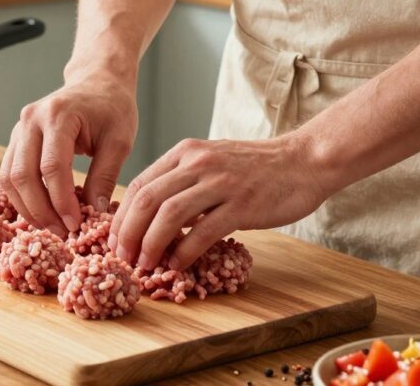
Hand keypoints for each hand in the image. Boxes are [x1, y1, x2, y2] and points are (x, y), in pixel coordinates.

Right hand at [0, 74, 136, 237]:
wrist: (97, 82)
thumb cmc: (112, 108)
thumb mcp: (119, 141)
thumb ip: (105, 177)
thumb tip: (93, 214)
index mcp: (58, 115)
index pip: (51, 167)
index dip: (61, 201)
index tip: (75, 225)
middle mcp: (30, 120)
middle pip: (22, 174)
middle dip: (40, 210)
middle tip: (60, 233)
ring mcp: (18, 129)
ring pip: (8, 178)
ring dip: (27, 207)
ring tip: (51, 227)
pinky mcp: (16, 140)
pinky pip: (8, 174)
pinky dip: (22, 197)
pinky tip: (42, 212)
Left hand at [109, 135, 331, 271]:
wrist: (304, 161)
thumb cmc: (256, 168)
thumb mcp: (211, 162)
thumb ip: (182, 183)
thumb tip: (151, 218)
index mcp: (185, 153)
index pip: (140, 184)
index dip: (122, 216)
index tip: (114, 241)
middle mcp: (197, 163)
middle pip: (147, 200)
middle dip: (128, 233)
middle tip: (122, 258)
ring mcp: (220, 182)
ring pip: (169, 215)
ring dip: (150, 245)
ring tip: (145, 265)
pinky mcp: (242, 204)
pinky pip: (202, 232)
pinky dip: (184, 252)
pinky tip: (177, 266)